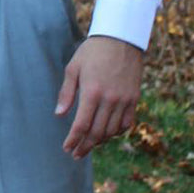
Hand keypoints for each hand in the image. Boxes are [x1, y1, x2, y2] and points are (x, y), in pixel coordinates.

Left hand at [56, 36, 143, 158]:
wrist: (121, 38)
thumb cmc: (92, 52)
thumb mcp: (73, 68)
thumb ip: (66, 93)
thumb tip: (59, 114)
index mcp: (92, 92)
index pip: (81, 125)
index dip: (73, 140)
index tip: (67, 148)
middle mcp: (110, 99)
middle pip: (96, 133)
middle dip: (84, 146)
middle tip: (76, 154)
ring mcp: (124, 100)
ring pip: (111, 131)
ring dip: (99, 141)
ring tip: (89, 145)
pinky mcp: (134, 98)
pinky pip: (126, 123)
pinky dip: (116, 132)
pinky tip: (107, 134)